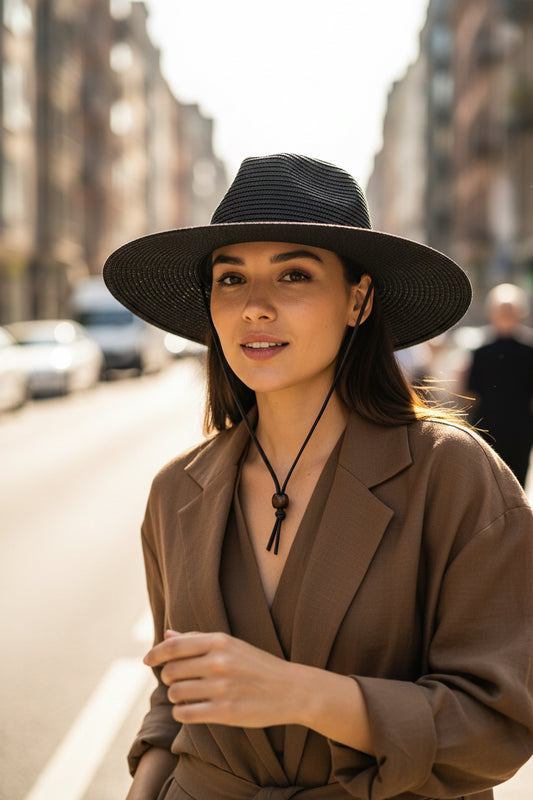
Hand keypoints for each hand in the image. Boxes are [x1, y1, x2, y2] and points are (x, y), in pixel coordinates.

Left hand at [143, 630, 301, 727]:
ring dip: (176, 696)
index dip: (155, 653)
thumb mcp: (231, 645)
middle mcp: (219, 662)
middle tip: (177, 680)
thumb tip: (168, 635)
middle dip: (168, 677)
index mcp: (220, 641)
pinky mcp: (225, 712)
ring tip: (187, 695)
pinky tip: (190, 709)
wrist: (291, 690)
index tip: (147, 660)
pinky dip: (182, 712)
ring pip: (176, 693)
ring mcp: (221, 688)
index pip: (174, 646)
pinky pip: (185, 713)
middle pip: (172, 670)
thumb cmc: (258, 665)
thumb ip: (198, 640)